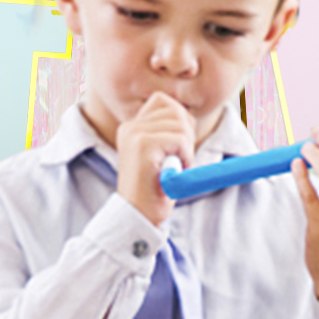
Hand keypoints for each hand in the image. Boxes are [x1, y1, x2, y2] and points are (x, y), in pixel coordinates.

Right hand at [114, 92, 195, 226]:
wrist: (137, 216)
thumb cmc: (153, 191)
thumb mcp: (160, 156)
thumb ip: (167, 133)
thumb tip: (188, 118)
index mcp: (131, 127)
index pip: (163, 101)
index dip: (180, 119)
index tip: (179, 145)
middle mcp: (130, 127)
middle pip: (174, 109)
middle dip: (187, 132)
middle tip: (180, 158)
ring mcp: (135, 134)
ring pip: (180, 124)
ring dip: (187, 147)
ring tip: (176, 167)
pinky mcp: (143, 145)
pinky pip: (180, 139)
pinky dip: (186, 156)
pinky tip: (175, 171)